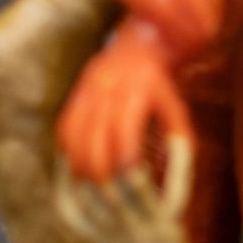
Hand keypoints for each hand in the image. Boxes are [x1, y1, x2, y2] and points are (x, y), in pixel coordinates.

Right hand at [55, 18, 192, 184]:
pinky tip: (79, 168)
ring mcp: (86, 93)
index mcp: (135, 92)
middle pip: (94, 140)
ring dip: (81, 166)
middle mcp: (106, 91)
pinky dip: (69, 152)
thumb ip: (178, 143)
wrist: (134, 48)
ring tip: (92, 186)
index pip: (124, 132)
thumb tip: (177, 179)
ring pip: (74, 137)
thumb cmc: (159, 88)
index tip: (132, 181)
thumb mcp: (176, 110)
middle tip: (110, 194)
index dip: (126, 159)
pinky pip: (64, 128)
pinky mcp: (74, 97)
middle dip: (101, 172)